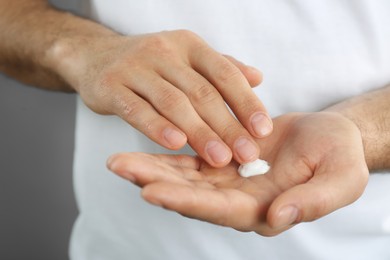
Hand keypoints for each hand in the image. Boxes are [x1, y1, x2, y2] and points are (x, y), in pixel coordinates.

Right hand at [56, 30, 271, 166]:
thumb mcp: (188, 58)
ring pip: (173, 103)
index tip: (263, 130)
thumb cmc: (151, 64)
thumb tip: (257, 78)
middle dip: (228, 125)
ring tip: (219, 157)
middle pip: (201, 92)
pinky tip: (175, 145)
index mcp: (189, 45)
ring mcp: (135, 68)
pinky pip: (137, 109)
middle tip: (247, 154)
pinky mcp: (111, 86)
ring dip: (198, 132)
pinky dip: (157, 128)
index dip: (246, 102)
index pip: (224, 74)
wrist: (97, 56)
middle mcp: (164, 52)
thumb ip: (222, 68)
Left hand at [107, 112, 368, 235]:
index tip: (151, 191)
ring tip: (118, 160)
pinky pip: (193, 154)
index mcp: (262, 209)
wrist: (332, 137)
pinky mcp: (225, 155)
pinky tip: (147, 141)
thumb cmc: (339, 159)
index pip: (218, 209)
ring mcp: (228, 177)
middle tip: (119, 169)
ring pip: (184, 174)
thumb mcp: (339, 180)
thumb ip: (312, 202)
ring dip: (152, 167)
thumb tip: (276, 218)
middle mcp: (237, 198)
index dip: (186, 201)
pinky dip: (169, 149)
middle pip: (190, 194)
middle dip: (154, 182)